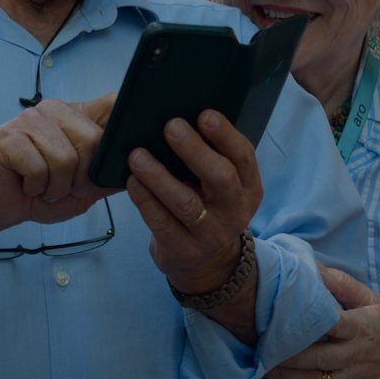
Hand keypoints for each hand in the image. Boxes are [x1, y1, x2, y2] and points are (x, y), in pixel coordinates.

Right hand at [0, 96, 118, 238]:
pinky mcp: (7, 136)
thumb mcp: (82, 190)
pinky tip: (25, 185)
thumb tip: (136, 169)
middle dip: (82, 178)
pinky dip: (36, 188)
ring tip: (42, 187)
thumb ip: (105, 177)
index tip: (124, 149)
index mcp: (75, 115)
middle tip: (64, 187)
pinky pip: (39, 169)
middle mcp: (53, 110)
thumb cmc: (38, 192)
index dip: (122, 124)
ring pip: (65, 159)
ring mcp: (28, 119)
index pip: (111, 104)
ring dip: (56, 188)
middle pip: (93, 140)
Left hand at [122, 109, 263, 295]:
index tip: (204, 114)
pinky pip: (161, 222)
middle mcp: (235, 211)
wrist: (206, 264)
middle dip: (194, 150)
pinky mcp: (183, 250)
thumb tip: (183, 114)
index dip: (226, 135)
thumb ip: (211, 155)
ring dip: (159, 176)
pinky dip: (144, 200)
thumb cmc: (208, 206)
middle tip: (171, 126)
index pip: (244, 156)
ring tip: (136, 155)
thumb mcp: (222, 186)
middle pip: (220, 177)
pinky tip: (131, 181)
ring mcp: (210, 235)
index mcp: (248, 187)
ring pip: (185, 202)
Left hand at [267, 266, 379, 378]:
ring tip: (260, 362)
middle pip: (317, 357)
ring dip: (284, 375)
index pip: (333, 324)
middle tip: (259, 342)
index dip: (307, 320)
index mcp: (361, 327)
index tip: (280, 313)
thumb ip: (341, 282)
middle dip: (287, 353)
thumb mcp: (369, 298)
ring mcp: (349, 378)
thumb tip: (311, 266)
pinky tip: (275, 375)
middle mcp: (354, 355)